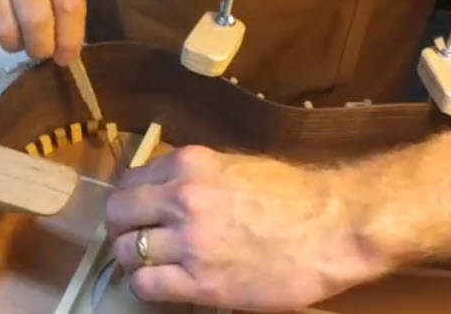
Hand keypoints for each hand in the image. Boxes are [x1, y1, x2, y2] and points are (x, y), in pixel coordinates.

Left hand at [104, 146, 392, 310]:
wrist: (333, 227)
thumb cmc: (292, 194)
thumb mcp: (235, 165)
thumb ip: (193, 175)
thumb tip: (163, 189)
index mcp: (189, 164)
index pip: (130, 180)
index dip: (128, 199)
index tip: (134, 212)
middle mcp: (181, 198)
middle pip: (118, 214)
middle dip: (120, 227)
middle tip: (133, 238)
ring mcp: (190, 242)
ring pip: (127, 251)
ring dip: (132, 258)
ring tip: (148, 264)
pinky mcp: (202, 282)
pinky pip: (146, 285)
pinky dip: (145, 285)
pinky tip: (160, 284)